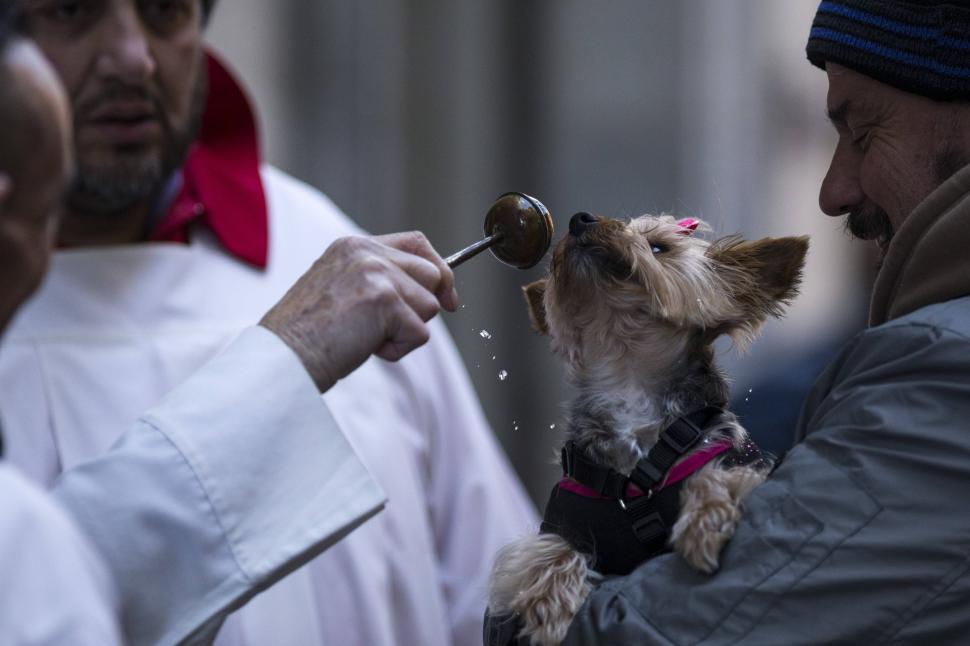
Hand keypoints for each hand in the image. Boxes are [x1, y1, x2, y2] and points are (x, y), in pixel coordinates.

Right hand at [260, 231, 458, 391]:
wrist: (282, 356)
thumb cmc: (308, 334)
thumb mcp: (342, 290)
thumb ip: (379, 280)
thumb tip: (434, 296)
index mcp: (354, 246)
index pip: (417, 242)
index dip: (439, 269)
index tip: (448, 297)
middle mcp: (366, 252)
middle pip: (432, 275)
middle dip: (421, 308)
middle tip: (388, 330)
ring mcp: (377, 273)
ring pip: (429, 307)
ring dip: (404, 332)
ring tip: (365, 337)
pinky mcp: (385, 300)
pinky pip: (420, 333)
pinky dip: (397, 350)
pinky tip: (365, 348)